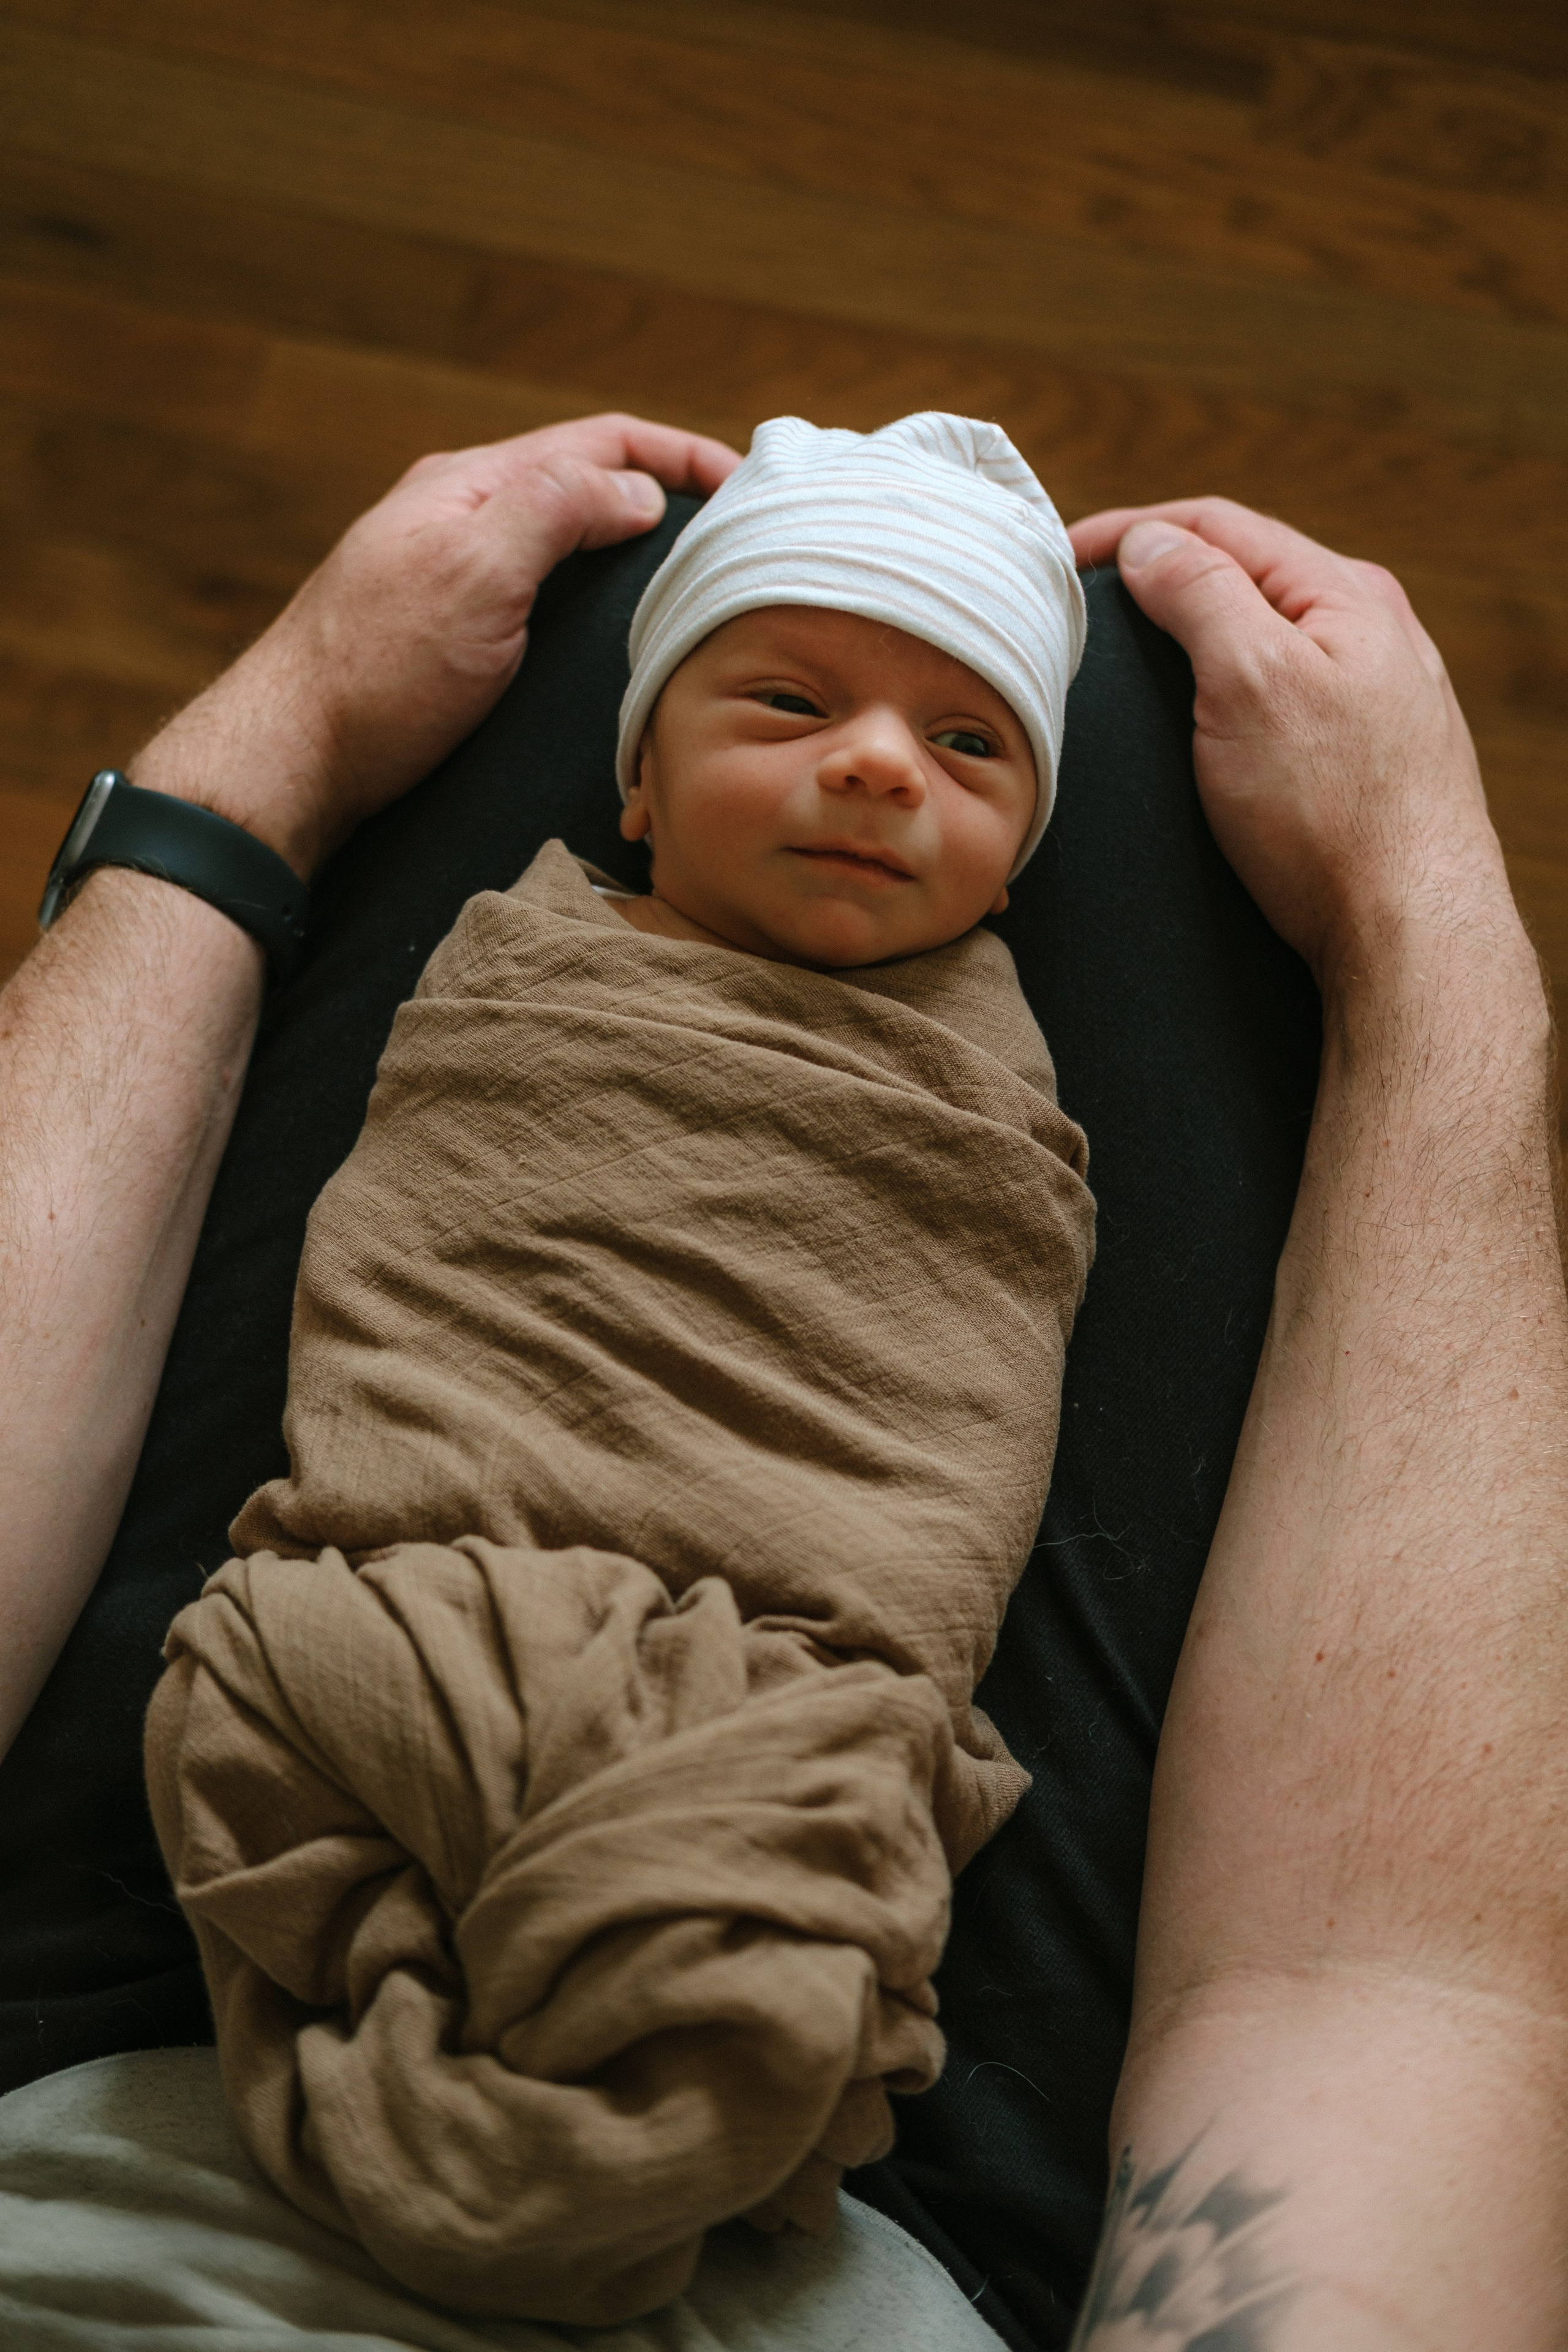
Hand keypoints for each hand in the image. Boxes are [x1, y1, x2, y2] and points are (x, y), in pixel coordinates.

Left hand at [134, 415, 740, 878]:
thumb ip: (557, 510)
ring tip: (694, 590)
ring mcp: (454, 580)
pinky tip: (617, 643)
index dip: (679, 453)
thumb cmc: (376, 671)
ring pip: (566, 549)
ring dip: (631, 558)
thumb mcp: (477, 569)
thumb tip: (638, 490)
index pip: (599, 441)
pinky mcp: (450, 642)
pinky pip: (542, 601)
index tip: (748, 483)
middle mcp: (463, 521)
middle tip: (735, 538)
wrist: (291, 761)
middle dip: (664, 500)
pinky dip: (593, 605)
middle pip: (587, 487)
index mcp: (472, 485)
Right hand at [1067, 498, 1515, 990]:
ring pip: (1258, 641)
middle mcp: (1367, 633)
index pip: (1217, 525)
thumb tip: (1151, 542)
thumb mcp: (1251, 681)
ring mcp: (1369, 697)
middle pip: (1240, 577)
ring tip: (1128, 665)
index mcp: (1344, 594)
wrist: (1407, 930)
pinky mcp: (1360, 758)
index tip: (1061, 561)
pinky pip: (1275, 699)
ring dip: (1189, 641)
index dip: (1130, 532)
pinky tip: (1197, 729)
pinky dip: (1221, 694)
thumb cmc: (1336, 812)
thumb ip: (1200, 594)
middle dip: (1158, 580)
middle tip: (1085, 609)